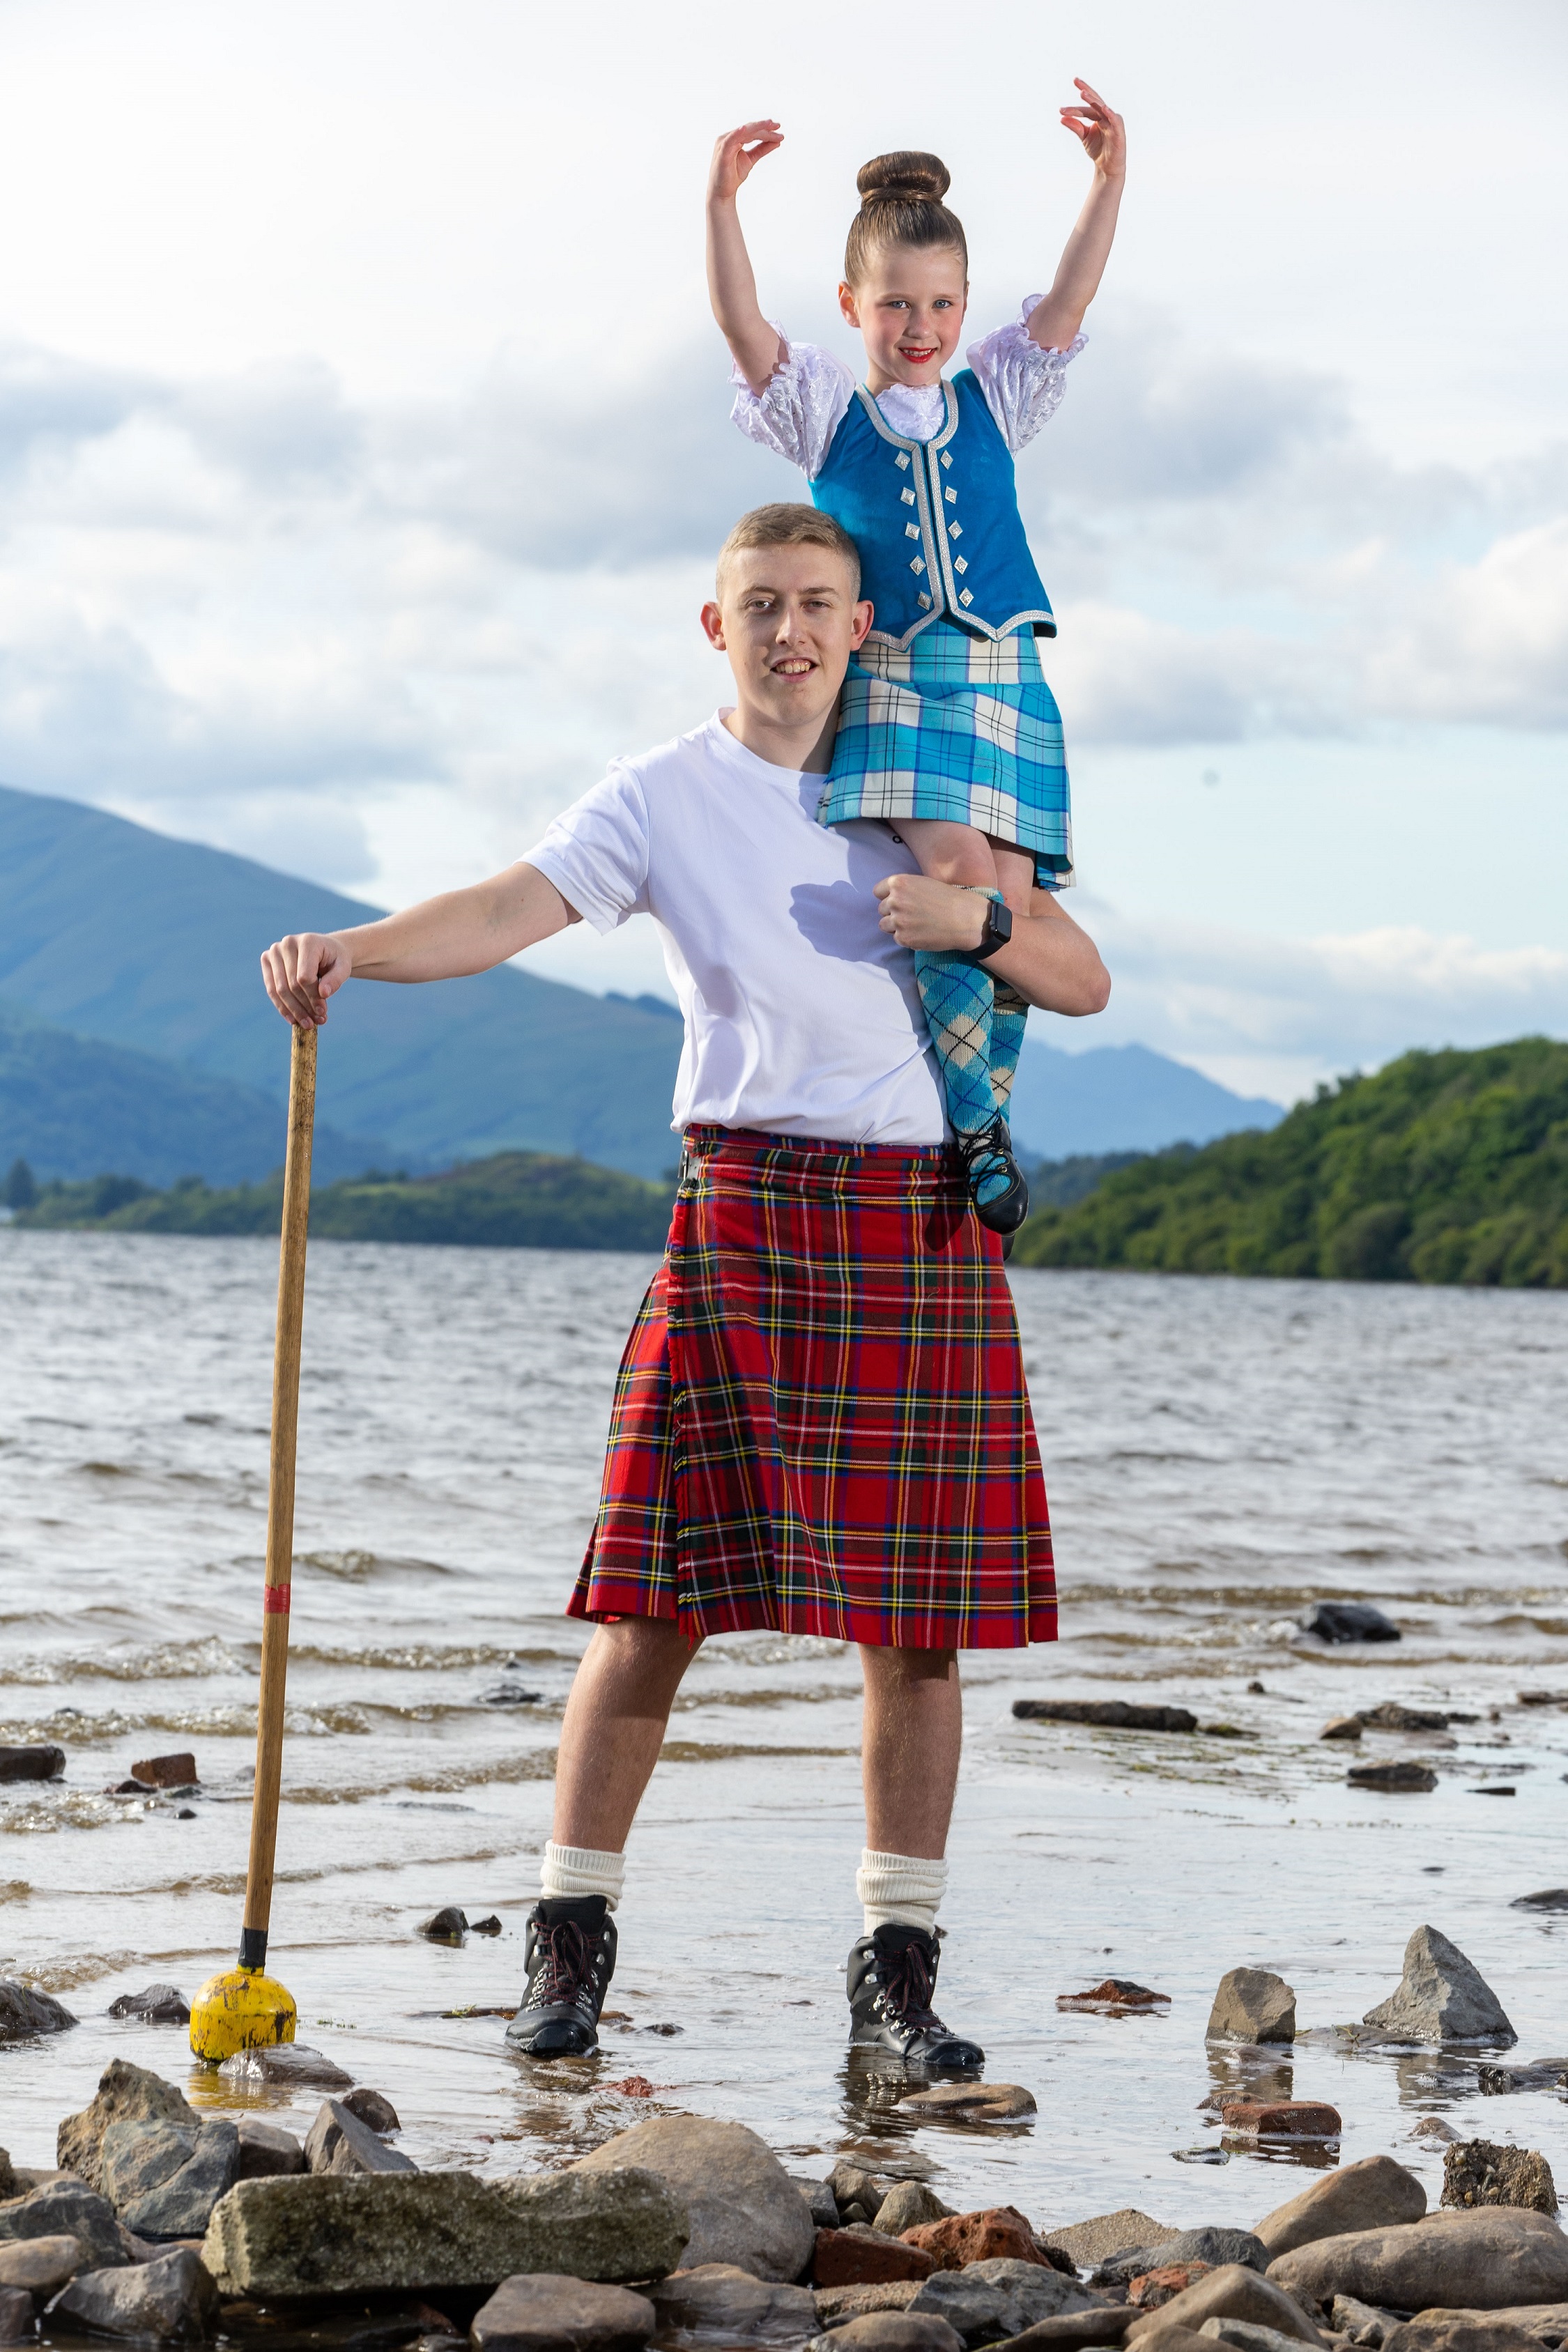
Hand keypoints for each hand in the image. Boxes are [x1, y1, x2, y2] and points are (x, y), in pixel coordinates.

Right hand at [260, 930, 350, 1026]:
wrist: (324, 949)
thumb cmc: (335, 959)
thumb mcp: (343, 967)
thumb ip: (336, 979)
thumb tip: (324, 994)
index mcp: (307, 941)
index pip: (304, 977)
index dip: (313, 997)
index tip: (323, 1012)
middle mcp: (287, 944)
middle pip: (291, 985)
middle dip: (304, 1007)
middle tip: (316, 1022)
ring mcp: (274, 951)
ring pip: (279, 990)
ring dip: (293, 1011)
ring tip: (307, 1024)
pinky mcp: (267, 961)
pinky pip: (271, 989)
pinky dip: (282, 1007)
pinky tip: (293, 1020)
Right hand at [708, 120, 782, 204]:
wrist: (723, 193)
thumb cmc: (733, 175)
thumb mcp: (751, 159)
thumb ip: (762, 149)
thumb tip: (777, 142)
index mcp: (735, 138)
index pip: (752, 131)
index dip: (765, 130)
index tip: (779, 130)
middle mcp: (728, 137)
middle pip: (749, 130)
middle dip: (764, 128)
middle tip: (778, 126)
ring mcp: (724, 143)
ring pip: (743, 132)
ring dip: (757, 128)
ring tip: (770, 125)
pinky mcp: (722, 152)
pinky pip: (730, 140)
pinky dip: (737, 133)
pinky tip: (745, 128)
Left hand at [874, 874, 989, 953]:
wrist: (965, 919)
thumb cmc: (948, 898)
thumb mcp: (923, 883)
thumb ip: (903, 889)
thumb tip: (889, 898)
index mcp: (898, 883)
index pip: (878, 892)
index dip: (889, 897)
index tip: (900, 901)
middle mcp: (894, 901)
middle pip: (881, 909)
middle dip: (893, 912)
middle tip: (913, 914)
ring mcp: (898, 921)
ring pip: (884, 925)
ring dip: (896, 926)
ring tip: (915, 924)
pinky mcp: (903, 938)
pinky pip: (896, 938)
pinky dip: (906, 937)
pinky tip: (921, 932)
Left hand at [1060, 79, 1124, 179]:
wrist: (1107, 167)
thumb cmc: (1098, 150)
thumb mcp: (1084, 136)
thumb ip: (1075, 126)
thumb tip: (1061, 117)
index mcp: (1098, 116)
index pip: (1086, 107)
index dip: (1074, 107)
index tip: (1061, 109)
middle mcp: (1106, 115)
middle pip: (1095, 101)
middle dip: (1086, 91)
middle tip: (1075, 81)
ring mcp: (1113, 122)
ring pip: (1102, 107)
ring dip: (1093, 100)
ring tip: (1082, 93)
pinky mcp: (1119, 131)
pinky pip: (1115, 120)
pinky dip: (1110, 113)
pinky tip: (1103, 108)